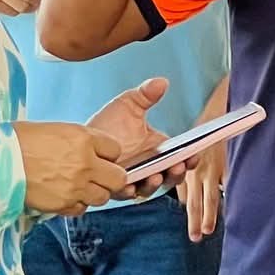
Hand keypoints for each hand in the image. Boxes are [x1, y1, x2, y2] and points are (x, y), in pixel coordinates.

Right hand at [15, 122, 129, 215]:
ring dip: (94, 193)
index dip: (108, 154)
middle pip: (118, 178)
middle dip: (111, 177)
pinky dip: (76, 204)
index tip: (99, 156)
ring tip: (78, 187)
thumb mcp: (55, 130)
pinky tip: (65, 196)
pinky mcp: (63, 204)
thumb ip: (79, 141)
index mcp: (84, 138)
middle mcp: (86, 163)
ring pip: (103, 197)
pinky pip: (81, 209)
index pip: (116, 149)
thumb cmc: (19, 140)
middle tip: (98, 176)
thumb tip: (88, 150)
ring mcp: (76, 186)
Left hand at [89, 78, 187, 197]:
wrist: (81, 138)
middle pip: (170, 176)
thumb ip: (146, 95)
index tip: (194, 155)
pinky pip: (127, 193)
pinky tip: (131, 184)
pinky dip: (131, 191)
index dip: (189, 159)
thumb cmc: (107, 123)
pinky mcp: (116, 185)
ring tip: (156, 175)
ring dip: (157, 184)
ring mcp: (134, 177)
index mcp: (157, 149)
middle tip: (179, 166)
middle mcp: (149, 166)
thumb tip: (162, 81)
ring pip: (151, 188)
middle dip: (177, 173)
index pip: (180, 157)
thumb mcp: (128, 105)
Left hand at [183, 136, 226, 242]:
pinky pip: (228, 185)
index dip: (191, 213)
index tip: (196, 227)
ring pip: (210, 198)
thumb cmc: (201, 136)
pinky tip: (235, 210)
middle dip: (194, 221)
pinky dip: (231, 198)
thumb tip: (189, 199)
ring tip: (208, 231)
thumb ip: (188, 174)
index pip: (185, 197)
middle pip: (194, 202)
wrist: (215, 117)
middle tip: (196, 237)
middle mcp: (196, 173)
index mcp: (186, 171)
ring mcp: (212, 170)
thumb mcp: (190, 153)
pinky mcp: (226, 165)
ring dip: (209, 216)